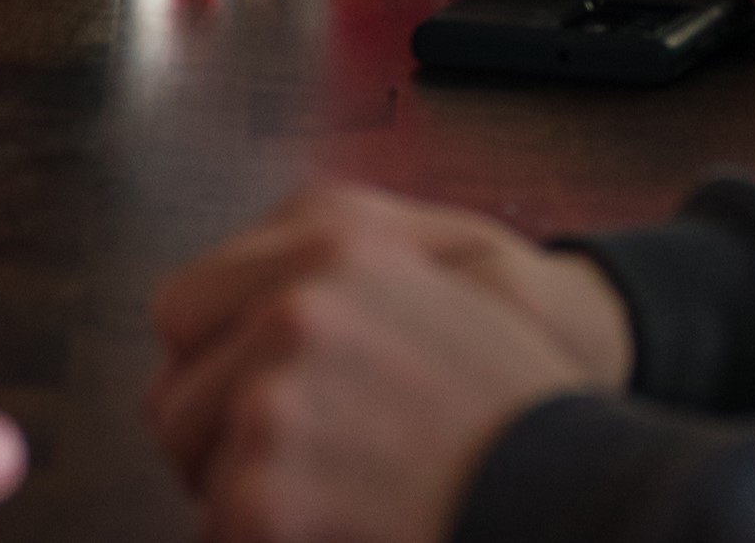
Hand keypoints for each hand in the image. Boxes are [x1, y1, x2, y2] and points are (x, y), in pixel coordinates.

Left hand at [149, 186, 627, 542]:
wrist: (579, 490)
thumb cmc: (521, 406)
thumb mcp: (446, 279)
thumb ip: (335, 281)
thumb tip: (240, 325)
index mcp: (332, 241)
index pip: (186, 307)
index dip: (211, 371)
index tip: (242, 410)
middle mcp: (293, 305)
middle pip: (174, 397)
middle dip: (215, 450)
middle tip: (294, 483)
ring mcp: (274, 399)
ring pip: (200, 477)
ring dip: (249, 511)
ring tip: (336, 513)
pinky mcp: (266, 492)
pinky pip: (224, 533)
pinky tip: (342, 538)